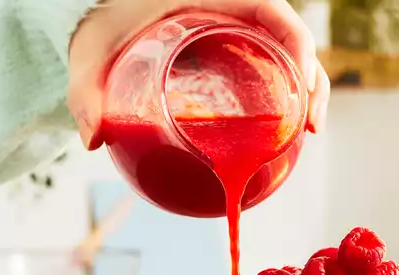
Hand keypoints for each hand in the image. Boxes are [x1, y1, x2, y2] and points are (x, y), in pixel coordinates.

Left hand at [68, 0, 329, 149]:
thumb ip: (86, 92)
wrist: (99, 15)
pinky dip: (286, 96)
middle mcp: (232, 12)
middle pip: (291, 40)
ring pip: (288, 56)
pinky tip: (286, 132)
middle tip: (311, 127)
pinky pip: (272, 68)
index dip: (298, 45)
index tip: (301, 85)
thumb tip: (93, 138)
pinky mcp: (234, 55)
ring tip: (307, 134)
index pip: (273, 11)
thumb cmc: (101, 23)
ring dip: (308, 92)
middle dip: (312, 81)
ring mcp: (236, 34)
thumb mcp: (92, 52)